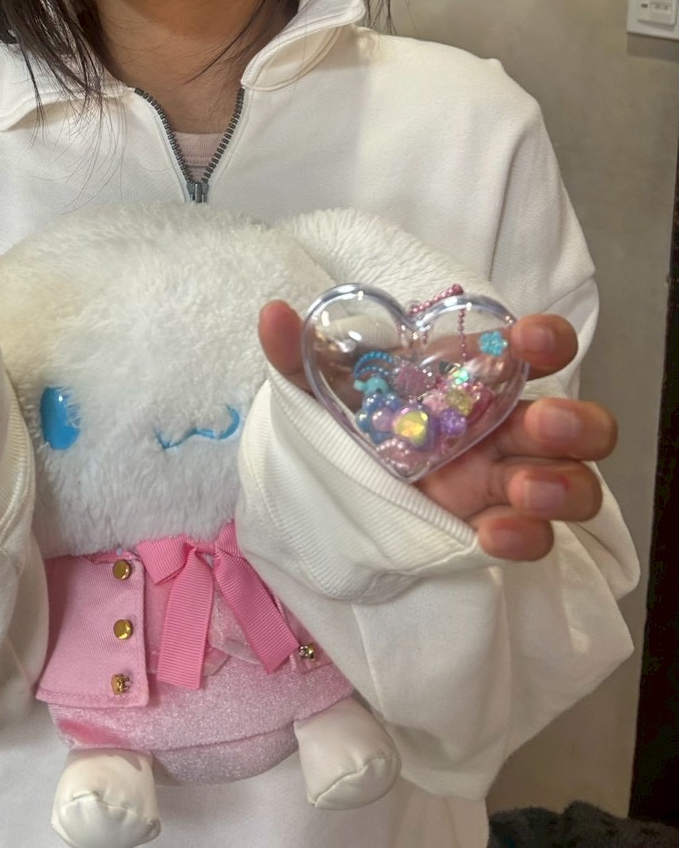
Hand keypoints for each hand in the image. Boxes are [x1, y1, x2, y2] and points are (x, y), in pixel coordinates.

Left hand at [258, 302, 617, 561]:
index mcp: (477, 380)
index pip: (536, 349)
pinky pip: (536, 539)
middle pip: (580, 425)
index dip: (547, 339)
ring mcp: (506, 483)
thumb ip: (300, 352)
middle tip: (541, 423)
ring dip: (562, 485)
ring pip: (576, 484)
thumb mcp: (321, 387)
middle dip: (575, 422)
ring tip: (520, 490)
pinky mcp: (492, 529)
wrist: (332, 491)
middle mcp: (506, 429)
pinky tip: (489, 535)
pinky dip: (524, 537)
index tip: (527, 339)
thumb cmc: (351, 422)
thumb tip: (273, 315)